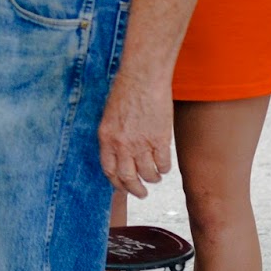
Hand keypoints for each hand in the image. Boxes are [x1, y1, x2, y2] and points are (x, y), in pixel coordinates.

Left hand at [98, 73, 173, 199]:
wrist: (143, 77)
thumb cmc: (126, 90)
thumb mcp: (110, 115)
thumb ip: (113, 136)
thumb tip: (119, 154)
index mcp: (106, 137)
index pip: (108, 170)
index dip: (116, 183)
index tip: (122, 187)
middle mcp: (122, 144)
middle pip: (128, 178)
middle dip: (135, 190)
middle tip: (141, 193)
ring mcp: (141, 143)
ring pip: (148, 174)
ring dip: (152, 179)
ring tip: (154, 177)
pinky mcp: (160, 139)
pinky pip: (163, 164)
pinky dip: (164, 168)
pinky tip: (164, 166)